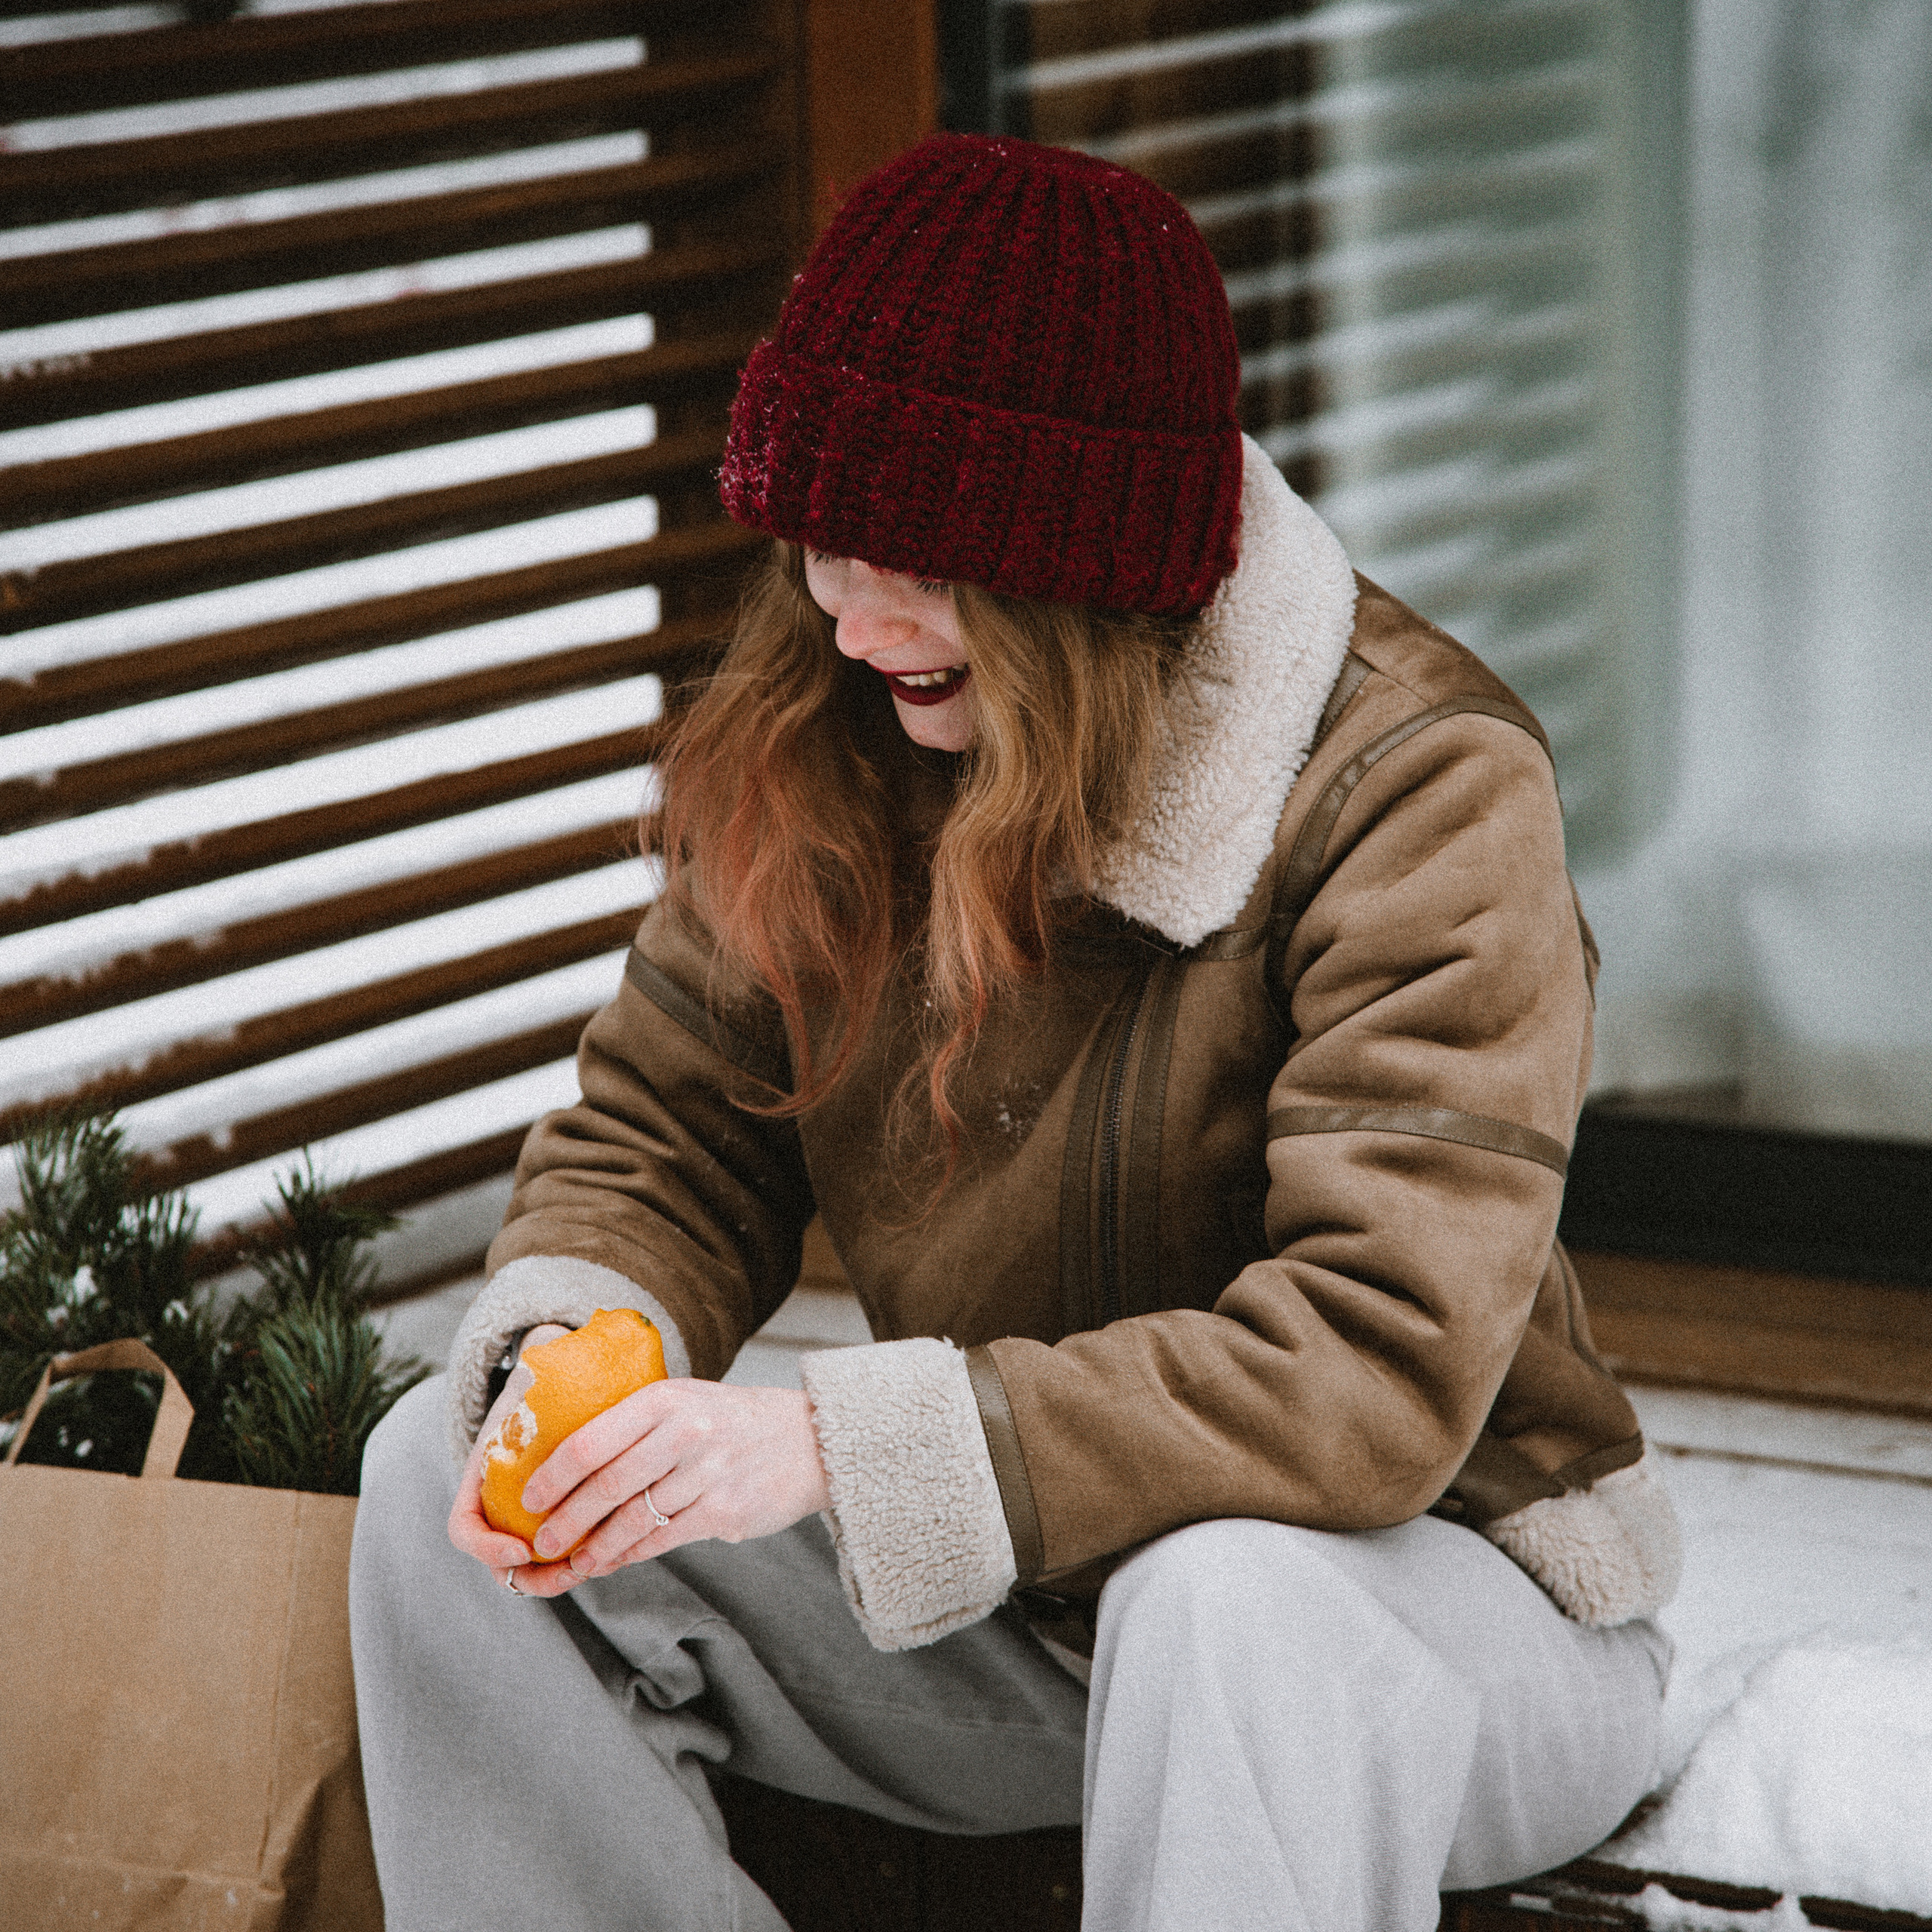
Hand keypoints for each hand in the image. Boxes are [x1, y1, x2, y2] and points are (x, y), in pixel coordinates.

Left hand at [447, 1329, 832, 1599]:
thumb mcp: (684, 1400)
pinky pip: (663, 1539)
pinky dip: (631, 1555)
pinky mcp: (725, 1510)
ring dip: (595, 1547)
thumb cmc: (731, 1421)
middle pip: (607, 1485)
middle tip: (541, 1541)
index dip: (554, 1476)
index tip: (530, 1499)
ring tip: (573, 1561)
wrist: (808, 1440)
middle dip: (566, 1520)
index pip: (591, 1440)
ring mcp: (708, 1473)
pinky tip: (612, 1561)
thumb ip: (634, 1423)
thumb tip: (566, 1460)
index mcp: (665, 1399)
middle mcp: (686, 1432)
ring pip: (633, 1520)